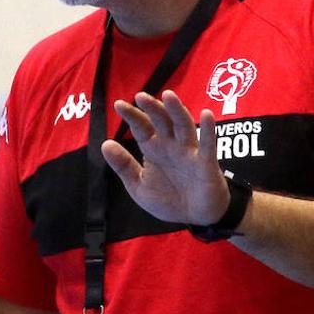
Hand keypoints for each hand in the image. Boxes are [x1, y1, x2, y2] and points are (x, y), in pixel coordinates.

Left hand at [101, 90, 229, 224]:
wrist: (194, 218)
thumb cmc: (168, 199)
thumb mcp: (139, 186)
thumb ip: (124, 166)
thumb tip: (104, 144)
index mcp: (153, 149)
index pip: (141, 128)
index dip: (131, 116)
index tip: (118, 105)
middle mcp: (171, 145)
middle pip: (161, 121)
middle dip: (152, 109)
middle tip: (140, 96)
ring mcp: (189, 152)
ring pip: (183, 126)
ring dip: (176, 111)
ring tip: (168, 96)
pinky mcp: (206, 163)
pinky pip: (207, 145)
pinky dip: (208, 130)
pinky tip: (206, 114)